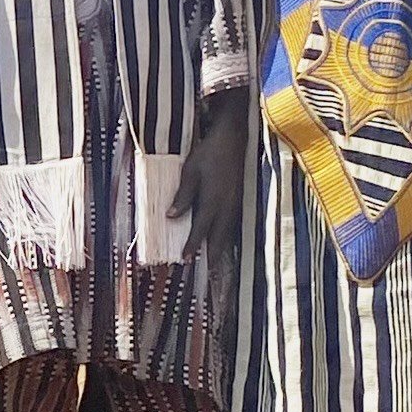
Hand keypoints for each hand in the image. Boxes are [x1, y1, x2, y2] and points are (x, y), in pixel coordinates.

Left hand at [169, 91, 247, 249]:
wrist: (234, 138)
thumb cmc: (209, 153)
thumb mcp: (190, 171)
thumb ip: (183, 195)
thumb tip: (171, 216)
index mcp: (213, 199)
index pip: (201, 228)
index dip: (192, 245)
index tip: (185, 259)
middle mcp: (227, 205)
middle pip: (219, 237)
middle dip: (212, 256)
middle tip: (207, 273)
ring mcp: (236, 203)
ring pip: (228, 232)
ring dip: (220, 248)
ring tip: (214, 263)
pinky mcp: (239, 199)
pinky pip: (232, 223)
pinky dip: (226, 235)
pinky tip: (221, 239)